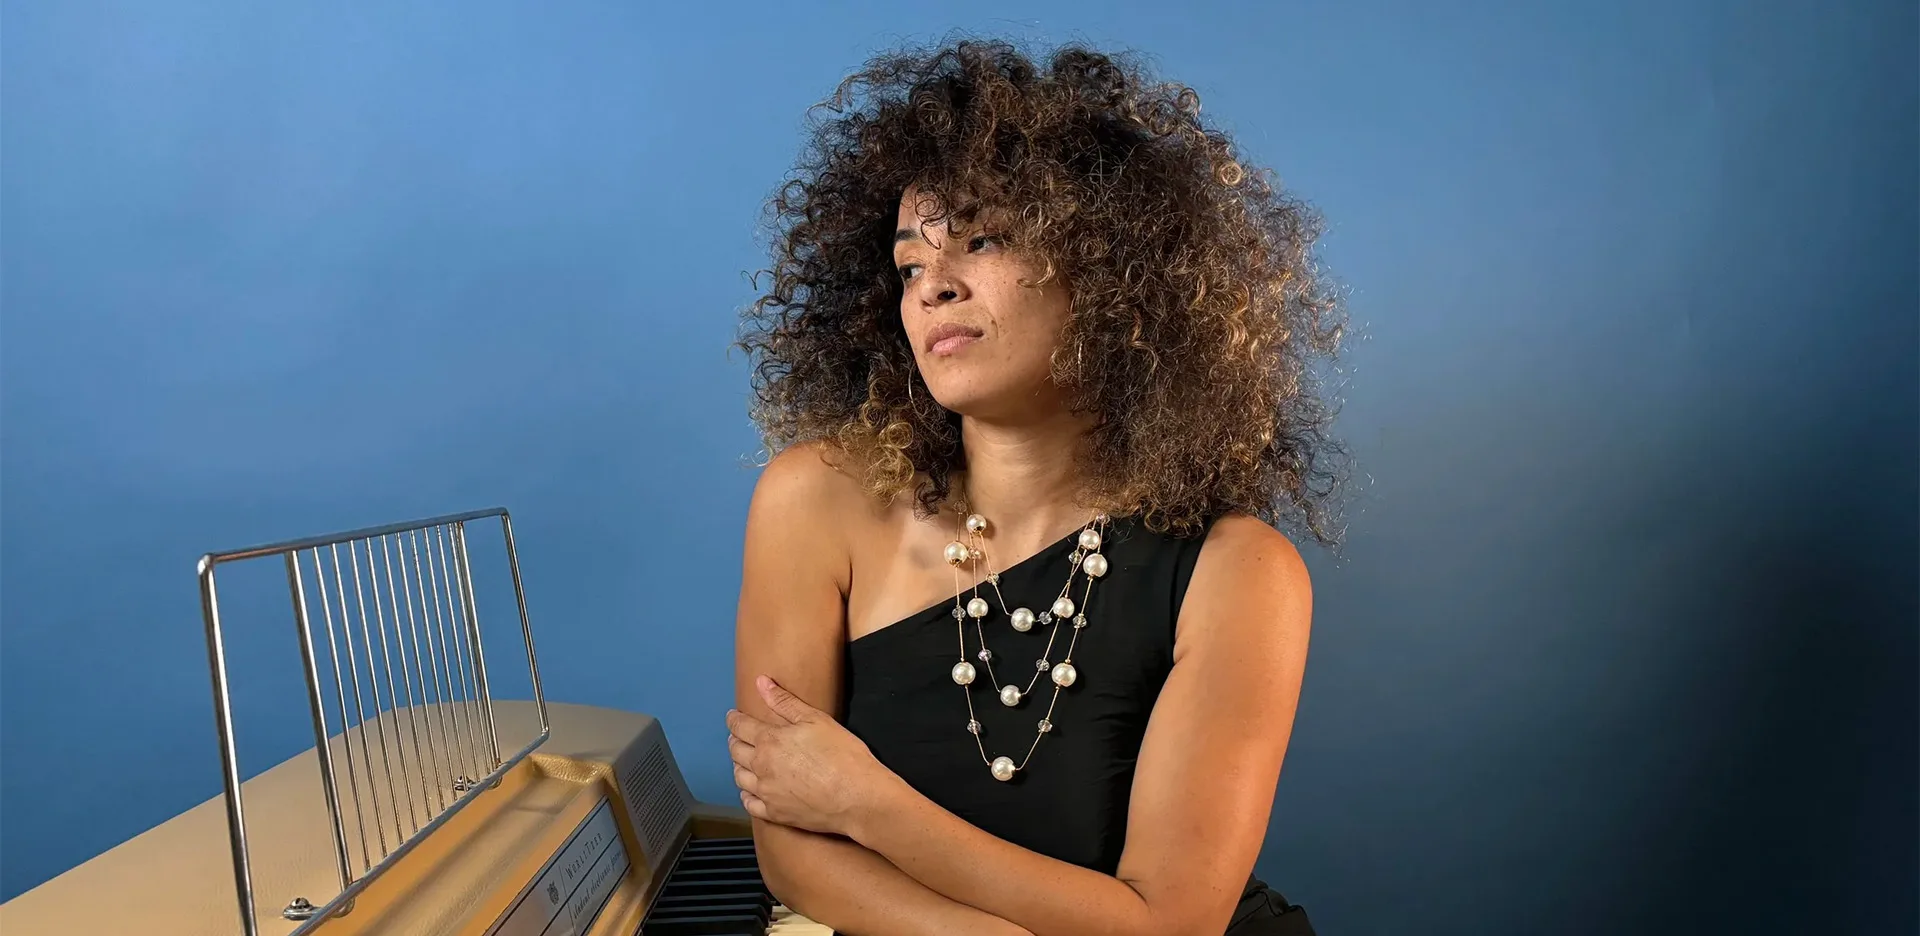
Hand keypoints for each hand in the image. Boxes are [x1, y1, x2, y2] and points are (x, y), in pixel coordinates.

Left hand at [727, 675, 893, 836]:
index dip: (734, 719)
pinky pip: (749, 803)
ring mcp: (766, 793)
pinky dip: (746, 794)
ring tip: (744, 761)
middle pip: (736, 752)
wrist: (857, 797)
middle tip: (738, 736)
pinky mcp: (775, 814)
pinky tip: (751, 790)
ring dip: (739, 766)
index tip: (733, 716)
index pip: (740, 726)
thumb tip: (761, 683)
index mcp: (770, 740)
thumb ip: (785, 701)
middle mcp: (761, 767)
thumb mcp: (816, 719)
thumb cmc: (842, 755)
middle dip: (735, 740)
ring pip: (739, 777)